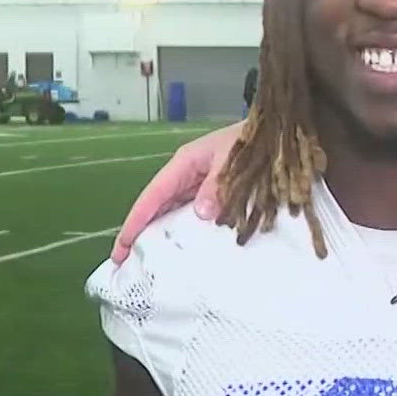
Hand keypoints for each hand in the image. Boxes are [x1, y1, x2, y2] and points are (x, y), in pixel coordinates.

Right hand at [111, 121, 245, 262]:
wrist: (274, 133)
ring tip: (146, 262)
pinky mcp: (212, 194)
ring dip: (159, 235)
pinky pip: (191, 215)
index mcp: (185, 163)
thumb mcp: (232, 160)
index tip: (122, 245)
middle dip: (139, 233)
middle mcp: (186, 175)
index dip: (136, 221)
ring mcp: (198, 185)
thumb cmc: (251, 140)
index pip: (153, 195)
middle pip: (156, 207)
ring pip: (172, 213)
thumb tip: (201, 213)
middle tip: (124, 262)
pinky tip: (180, 251)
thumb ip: (217, 186)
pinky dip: (183, 231)